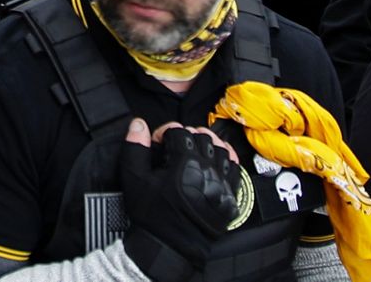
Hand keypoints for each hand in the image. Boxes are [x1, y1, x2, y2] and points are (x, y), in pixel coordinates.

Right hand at [121, 119, 240, 281]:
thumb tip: (139, 124)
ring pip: (222, 149)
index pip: (179, 131)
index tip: (157, 141)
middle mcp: (207, 169)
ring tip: (195, 149)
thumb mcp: (134, 179)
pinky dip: (227, 159)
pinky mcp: (230, 197)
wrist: (170, 247)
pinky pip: (235, 169)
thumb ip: (135, 147)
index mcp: (184, 162)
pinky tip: (217, 160)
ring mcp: (222, 183)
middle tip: (174, 144)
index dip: (164, 131)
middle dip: (187, 135)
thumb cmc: (152, 214)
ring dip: (208, 144)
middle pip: (202, 137)